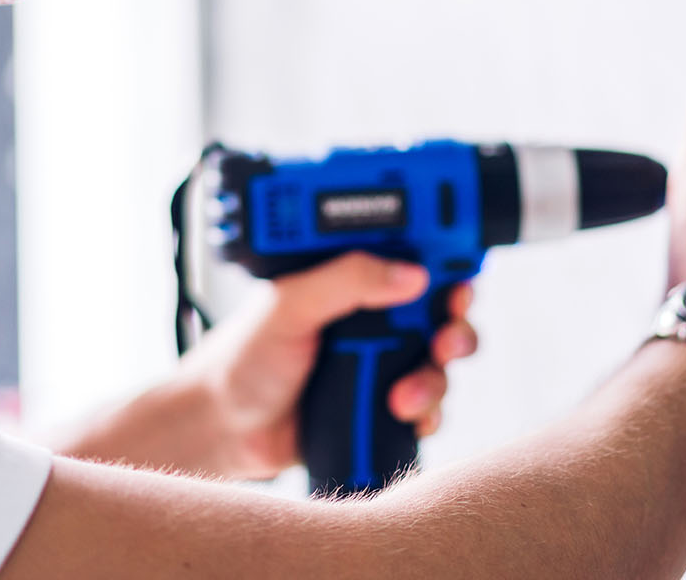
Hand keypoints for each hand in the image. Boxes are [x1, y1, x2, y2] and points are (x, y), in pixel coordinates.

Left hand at [180, 253, 477, 480]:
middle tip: (446, 337)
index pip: (414, 258)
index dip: (446, 262)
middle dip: (455, 324)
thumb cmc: (243, 357)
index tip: (462, 276)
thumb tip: (411, 273)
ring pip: (440, 362)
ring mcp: (380, 361)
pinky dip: (427, 412)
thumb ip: (346, 280)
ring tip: (404, 394)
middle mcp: (372, 317)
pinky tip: (402, 413)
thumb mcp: (290, 305)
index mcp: (351, 279)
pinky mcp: (380, 404)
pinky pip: (427, 407)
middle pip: (442, 312)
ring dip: (436, 376)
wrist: (223, 427)